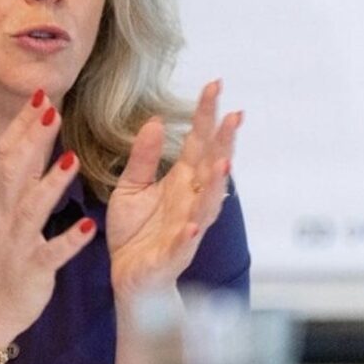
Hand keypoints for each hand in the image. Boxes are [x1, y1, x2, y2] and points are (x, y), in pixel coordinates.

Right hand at [0, 91, 95, 342]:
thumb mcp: (0, 212)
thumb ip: (16, 178)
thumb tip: (31, 138)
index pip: (5, 154)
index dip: (21, 125)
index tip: (40, 95)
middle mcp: (1, 217)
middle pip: (14, 171)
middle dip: (33, 140)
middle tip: (54, 110)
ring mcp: (15, 243)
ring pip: (31, 209)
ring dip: (51, 184)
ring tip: (73, 160)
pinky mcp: (32, 270)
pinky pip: (51, 254)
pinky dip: (69, 241)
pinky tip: (88, 227)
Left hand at [107, 80, 240, 298]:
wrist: (129, 278)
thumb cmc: (135, 234)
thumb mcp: (131, 187)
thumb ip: (143, 158)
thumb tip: (155, 121)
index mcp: (181, 181)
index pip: (198, 142)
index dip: (206, 116)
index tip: (215, 85)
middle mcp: (190, 201)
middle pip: (211, 168)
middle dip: (223, 144)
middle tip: (233, 116)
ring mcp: (186, 228)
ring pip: (206, 204)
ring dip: (216, 186)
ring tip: (223, 163)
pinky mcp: (172, 255)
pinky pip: (183, 245)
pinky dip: (189, 235)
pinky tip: (194, 225)